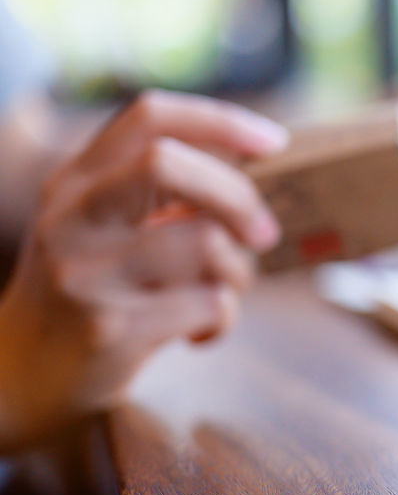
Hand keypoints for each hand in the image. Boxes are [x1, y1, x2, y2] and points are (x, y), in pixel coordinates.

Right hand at [0, 91, 288, 449]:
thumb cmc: (90, 290)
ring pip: (204, 241)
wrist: (22, 377)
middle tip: (262, 234)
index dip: (221, 122)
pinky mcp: (109, 329)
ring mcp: (84, 273)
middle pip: (167, 165)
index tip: (274, 143)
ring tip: (221, 292)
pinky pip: (208, 304)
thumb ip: (159, 189)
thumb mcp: (103, 225)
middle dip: (238, 197)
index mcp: (76, 181)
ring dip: (239, 271)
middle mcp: (72, 218)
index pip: (149, 117)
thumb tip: (253, 157)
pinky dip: (223, 318)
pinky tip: (200, 332)